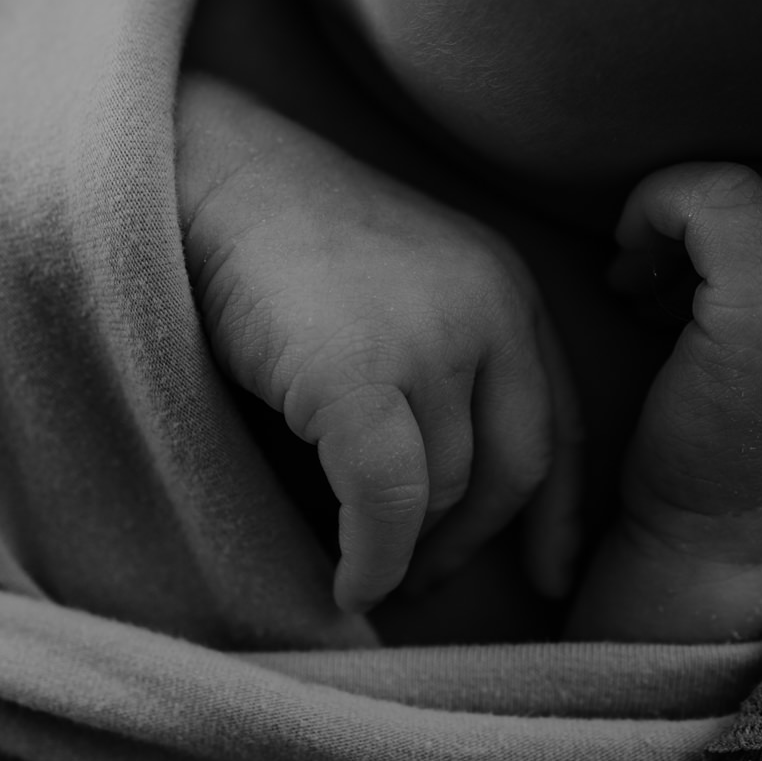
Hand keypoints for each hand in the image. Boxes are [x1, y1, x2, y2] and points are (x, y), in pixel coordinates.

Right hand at [177, 75, 580, 612]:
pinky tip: (347, 582)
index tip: (550, 576)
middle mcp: (488, 309)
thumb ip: (445, 364)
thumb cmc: (281, 243)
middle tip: (418, 582)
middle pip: (508, 470)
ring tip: (362, 571)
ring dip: (402, 549)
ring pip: (438, 491)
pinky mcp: (356, 374)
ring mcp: (426, 339)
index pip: (559, 424)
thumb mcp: (399, 292)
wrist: (203, 178)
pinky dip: (370, 556)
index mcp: (507, 288)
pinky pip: (383, 500)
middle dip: (466, 543)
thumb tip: (447, 494)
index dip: (559, 514)